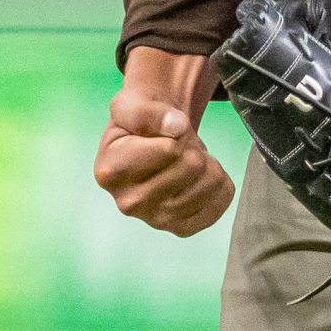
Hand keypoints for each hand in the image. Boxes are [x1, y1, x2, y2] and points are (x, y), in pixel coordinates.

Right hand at [94, 85, 235, 238]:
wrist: (151, 139)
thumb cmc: (139, 121)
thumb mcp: (130, 102)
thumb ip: (145, 111)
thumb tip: (176, 126)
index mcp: (109, 173)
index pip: (170, 150)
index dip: (175, 131)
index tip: (160, 133)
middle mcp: (128, 204)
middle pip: (192, 166)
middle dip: (191, 147)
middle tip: (177, 146)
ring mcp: (155, 220)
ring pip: (210, 184)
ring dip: (207, 162)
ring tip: (186, 159)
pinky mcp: (180, 227)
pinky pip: (221, 202)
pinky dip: (220, 183)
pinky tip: (199, 178)